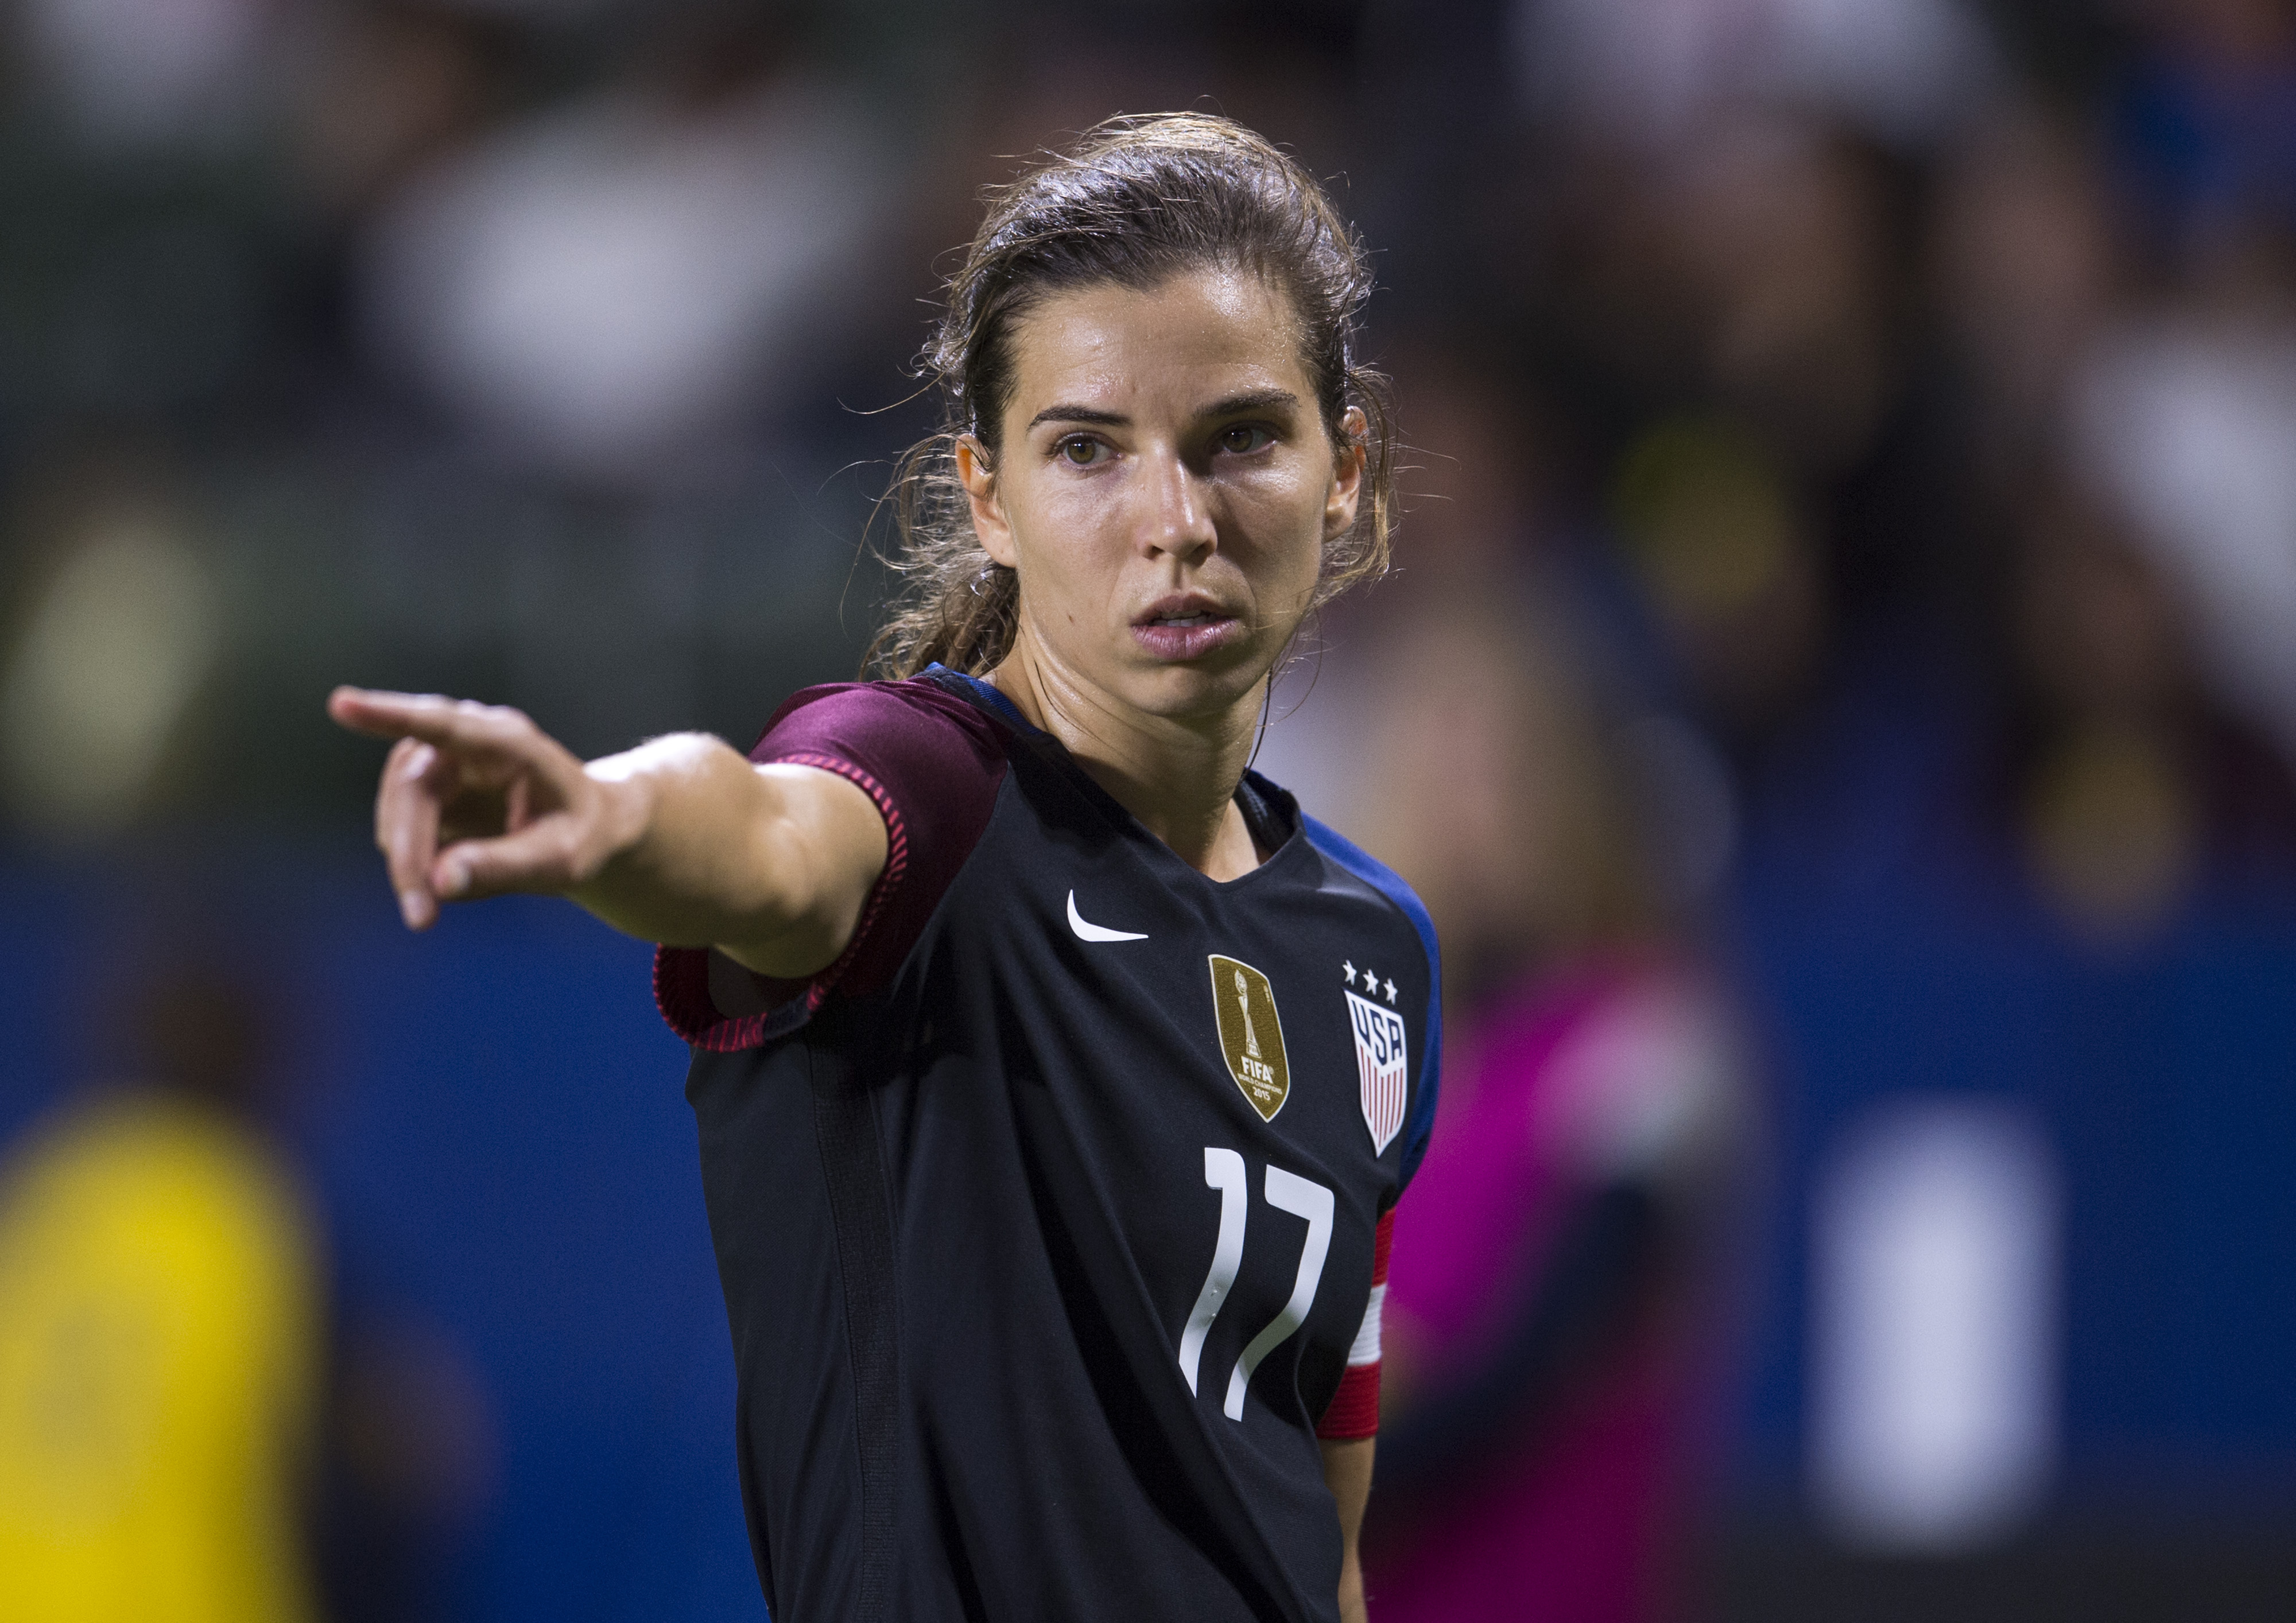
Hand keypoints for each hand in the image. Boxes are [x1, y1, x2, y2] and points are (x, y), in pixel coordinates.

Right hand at [329, 688, 641, 930]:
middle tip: (421, 918)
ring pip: (397, 815)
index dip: (389, 716)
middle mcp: (465, 742)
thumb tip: (439, 882)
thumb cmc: (581, 834)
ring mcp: (437, 762)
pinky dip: (423, 865)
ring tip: (458, 898)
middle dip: (409, 857)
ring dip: (413, 865)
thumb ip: (504, 867)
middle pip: (410, 792)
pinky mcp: (422, 789)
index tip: (342, 706)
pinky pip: (404, 834)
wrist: (583, 827)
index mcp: (507, 742)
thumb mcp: (561, 859)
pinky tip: (464, 870)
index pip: (441, 724)